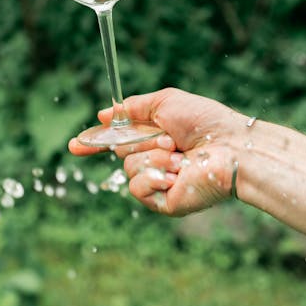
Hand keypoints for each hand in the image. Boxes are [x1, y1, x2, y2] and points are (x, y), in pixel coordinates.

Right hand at [68, 87, 246, 216]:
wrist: (231, 148)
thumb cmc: (206, 122)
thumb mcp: (164, 102)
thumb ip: (132, 108)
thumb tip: (103, 114)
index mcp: (154, 138)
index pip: (117, 142)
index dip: (94, 144)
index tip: (74, 146)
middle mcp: (154, 161)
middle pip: (120, 150)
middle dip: (140, 140)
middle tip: (171, 139)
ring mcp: (158, 183)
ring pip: (128, 167)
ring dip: (153, 157)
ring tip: (180, 156)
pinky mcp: (163, 202)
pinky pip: (137, 188)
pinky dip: (155, 176)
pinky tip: (177, 175)